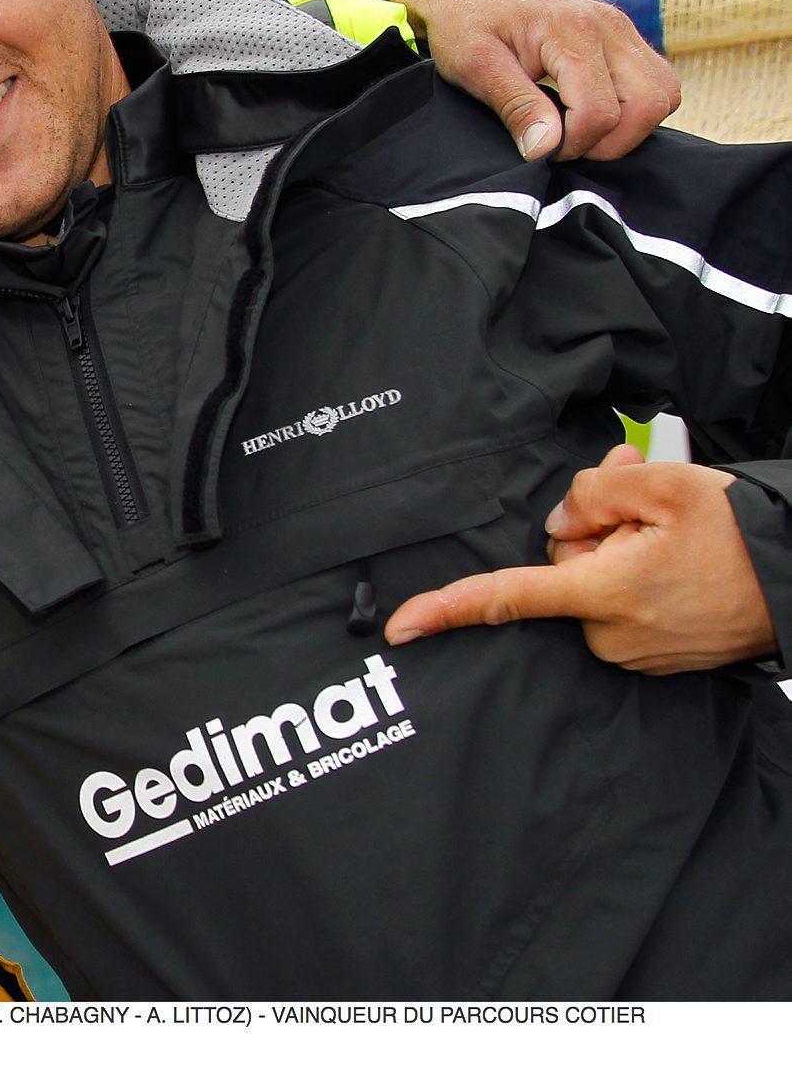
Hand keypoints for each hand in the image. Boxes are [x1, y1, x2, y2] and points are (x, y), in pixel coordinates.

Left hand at [384, 445, 778, 673]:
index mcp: (605, 593)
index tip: (402, 628)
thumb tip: (560, 525)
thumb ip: (590, 494)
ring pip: (592, 586)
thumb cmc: (742, 533)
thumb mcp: (662, 484)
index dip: (449, 609)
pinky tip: (674, 556)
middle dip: (592, 532)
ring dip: (618, 551)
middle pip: (561, 569)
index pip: (510, 597)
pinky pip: (620, 608)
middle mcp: (613, 634)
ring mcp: (636, 654)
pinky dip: (636, 577)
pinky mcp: (656, 660)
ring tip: (670, 530)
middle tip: (641, 502)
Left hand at [386, 0, 679, 162]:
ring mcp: (622, 30)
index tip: (540, 150)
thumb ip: (516, 106)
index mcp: (572, 30)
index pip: (599, 110)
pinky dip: (636, 109)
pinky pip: (657, 82)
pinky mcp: (624, 38)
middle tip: (565, 149)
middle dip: (610, 143)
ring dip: (629, 128)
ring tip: (579, 134)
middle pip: (647, 105)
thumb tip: (545, 149)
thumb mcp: (475, 67)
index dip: (573, 144)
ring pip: (663, 95)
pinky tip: (593, 116)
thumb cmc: (465, 23)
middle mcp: (609, 25)